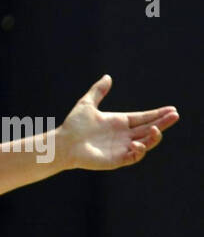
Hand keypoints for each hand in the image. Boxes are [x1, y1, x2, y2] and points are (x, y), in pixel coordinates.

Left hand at [58, 75, 178, 170]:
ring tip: (156, 129)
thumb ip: (98, 91)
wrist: (62, 144)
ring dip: (153, 137)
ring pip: (145, 143)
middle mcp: (124, 135)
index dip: (158, 114)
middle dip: (163, 123)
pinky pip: (133, 157)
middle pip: (149, 129)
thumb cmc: (73, 126)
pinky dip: (139, 151)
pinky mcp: (116, 160)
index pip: (144, 118)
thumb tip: (107, 77)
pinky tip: (138, 144)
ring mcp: (121, 148)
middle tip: (174, 116)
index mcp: (120, 122)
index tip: (171, 109)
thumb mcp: (87, 104)